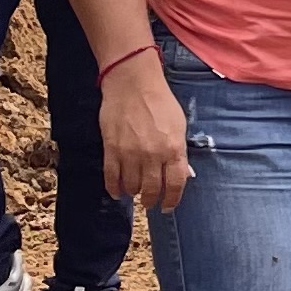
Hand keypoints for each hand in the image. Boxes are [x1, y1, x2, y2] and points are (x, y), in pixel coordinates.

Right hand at [101, 62, 191, 212]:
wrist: (132, 84)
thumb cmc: (160, 102)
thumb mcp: (179, 125)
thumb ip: (178, 151)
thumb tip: (179, 172)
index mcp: (173, 149)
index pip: (175, 184)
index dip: (172, 200)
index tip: (167, 206)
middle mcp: (153, 155)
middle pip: (152, 189)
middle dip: (151, 200)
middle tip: (149, 202)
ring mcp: (130, 154)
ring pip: (131, 186)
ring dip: (134, 193)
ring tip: (135, 192)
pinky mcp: (111, 149)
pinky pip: (111, 177)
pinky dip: (114, 188)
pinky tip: (117, 192)